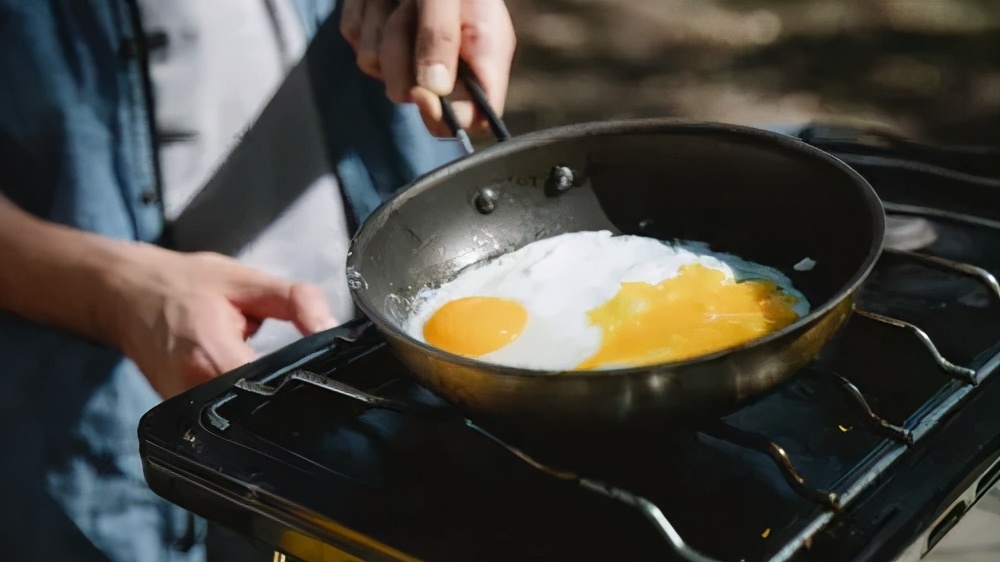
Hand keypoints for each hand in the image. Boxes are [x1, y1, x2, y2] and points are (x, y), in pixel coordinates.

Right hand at [105, 246, 335, 398]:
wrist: (125, 294)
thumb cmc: (184, 285)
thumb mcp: (248, 281)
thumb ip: (297, 301)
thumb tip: (332, 328)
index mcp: (212, 357)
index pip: (273, 389)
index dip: (305, 386)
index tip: (326, 378)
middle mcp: (193, 393)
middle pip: (261, 413)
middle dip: (291, 399)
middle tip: (311, 381)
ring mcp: (182, 410)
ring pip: (243, 422)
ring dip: (267, 405)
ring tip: (280, 381)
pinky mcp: (178, 417)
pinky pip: (224, 421)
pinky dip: (244, 407)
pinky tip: (255, 390)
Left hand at [340, 0, 515, 135]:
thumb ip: (441, 37)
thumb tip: (432, 91)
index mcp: (484, 53)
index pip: (477, 118)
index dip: (449, 116)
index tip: (425, 94)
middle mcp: (451, 60)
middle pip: (420, 101)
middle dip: (404, 59)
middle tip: (411, 13)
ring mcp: (411, 53)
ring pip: (381, 72)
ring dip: (382, 28)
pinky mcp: (377, 38)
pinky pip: (357, 44)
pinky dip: (362, 15)